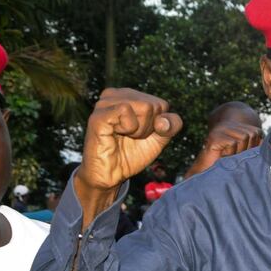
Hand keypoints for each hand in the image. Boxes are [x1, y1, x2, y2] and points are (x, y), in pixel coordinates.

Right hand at [74, 88, 181, 225]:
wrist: (110, 175)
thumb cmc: (131, 154)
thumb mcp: (159, 139)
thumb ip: (171, 125)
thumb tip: (163, 120)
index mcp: (130, 96)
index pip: (161, 105)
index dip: (157, 126)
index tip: (141, 135)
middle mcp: (116, 95)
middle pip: (154, 105)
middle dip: (147, 128)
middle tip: (130, 137)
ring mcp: (105, 103)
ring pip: (144, 106)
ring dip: (139, 129)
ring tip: (123, 136)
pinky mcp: (98, 113)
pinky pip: (126, 109)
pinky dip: (128, 127)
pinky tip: (115, 133)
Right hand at [184, 120, 262, 177]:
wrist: (204, 174)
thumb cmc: (227, 166)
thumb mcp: (245, 155)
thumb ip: (256, 149)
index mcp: (238, 128)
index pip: (257, 132)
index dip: (254, 146)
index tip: (242, 155)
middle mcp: (229, 126)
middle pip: (251, 134)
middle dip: (246, 149)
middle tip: (233, 157)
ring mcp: (221, 129)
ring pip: (243, 138)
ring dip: (237, 152)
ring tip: (227, 157)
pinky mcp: (214, 136)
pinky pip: (232, 143)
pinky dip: (229, 153)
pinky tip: (222, 156)